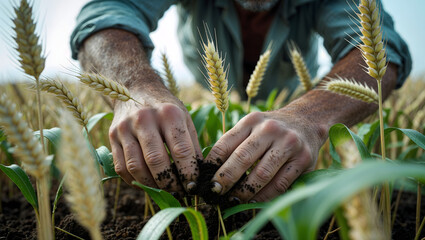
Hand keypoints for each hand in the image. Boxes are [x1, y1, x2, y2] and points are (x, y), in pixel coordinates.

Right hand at [109, 92, 201, 195]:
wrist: (136, 89)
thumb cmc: (166, 107)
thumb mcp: (185, 117)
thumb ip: (192, 145)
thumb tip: (199, 174)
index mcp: (168, 113)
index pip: (181, 150)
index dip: (188, 172)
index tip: (194, 185)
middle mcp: (144, 118)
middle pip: (156, 161)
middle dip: (170, 182)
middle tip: (179, 192)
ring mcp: (125, 127)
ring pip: (136, 167)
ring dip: (151, 185)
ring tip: (164, 190)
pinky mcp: (112, 136)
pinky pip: (121, 167)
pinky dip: (135, 181)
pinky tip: (147, 183)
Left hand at [205, 110, 325, 202]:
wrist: (307, 120)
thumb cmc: (271, 129)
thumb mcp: (252, 127)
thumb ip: (234, 143)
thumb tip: (210, 170)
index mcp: (252, 121)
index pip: (226, 144)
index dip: (213, 164)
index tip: (204, 179)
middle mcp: (270, 129)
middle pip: (242, 158)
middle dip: (225, 179)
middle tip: (214, 193)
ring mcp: (288, 143)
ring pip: (261, 174)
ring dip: (244, 192)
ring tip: (233, 201)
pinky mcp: (303, 159)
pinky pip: (280, 184)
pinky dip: (264, 196)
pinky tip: (253, 202)